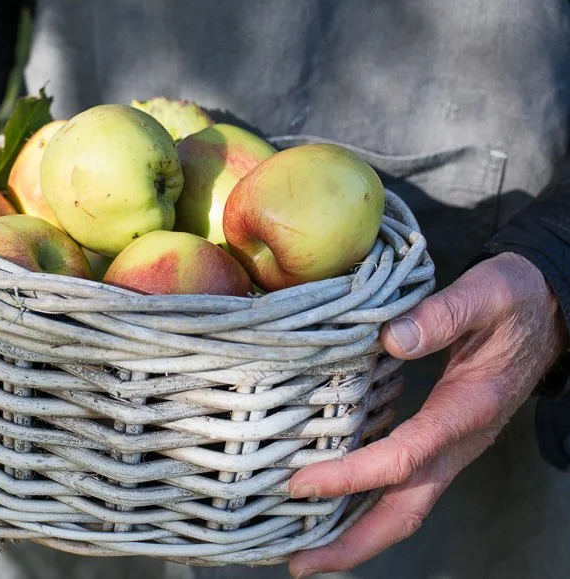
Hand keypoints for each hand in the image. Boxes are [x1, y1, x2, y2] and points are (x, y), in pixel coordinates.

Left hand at [287, 252, 565, 577]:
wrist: (547, 315)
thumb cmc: (511, 301)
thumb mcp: (484, 293)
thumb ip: (441, 314)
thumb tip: (391, 337)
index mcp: (468, 408)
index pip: (406, 457)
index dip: (353, 476)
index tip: (302, 484)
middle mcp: (459, 442)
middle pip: (406, 509)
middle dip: (354, 543)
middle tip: (300, 563)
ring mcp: (451, 449)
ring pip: (405, 507)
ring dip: (356, 535)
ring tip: (305, 553)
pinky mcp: (441, 443)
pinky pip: (403, 487)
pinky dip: (365, 506)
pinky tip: (329, 508)